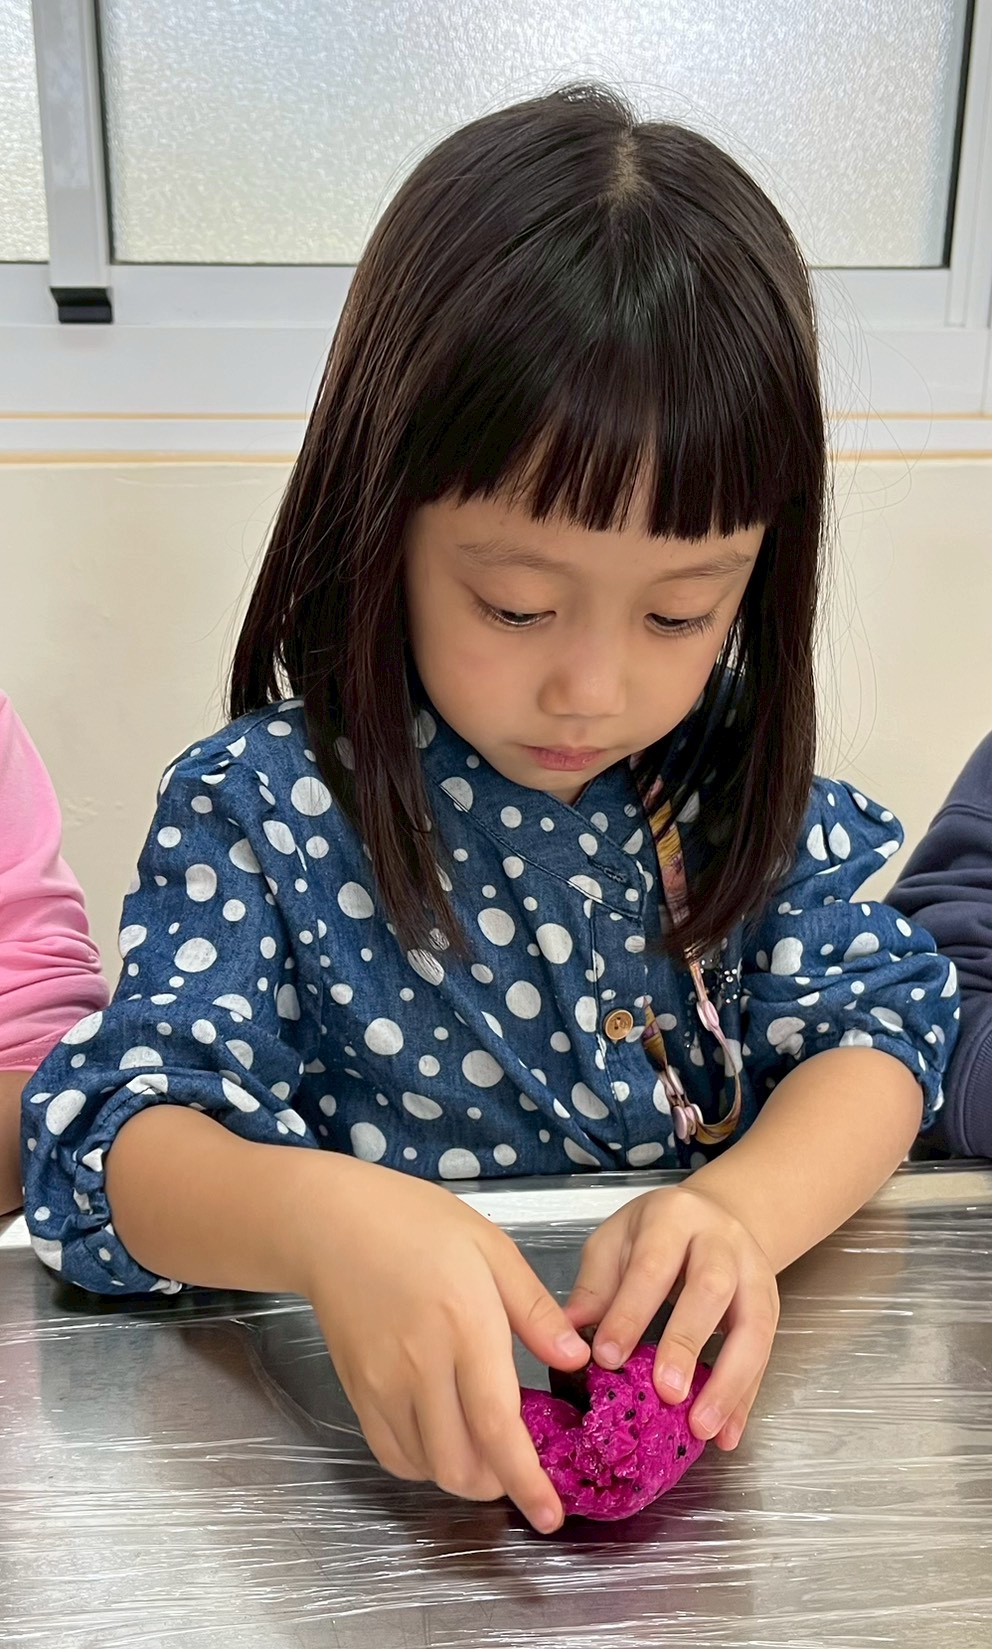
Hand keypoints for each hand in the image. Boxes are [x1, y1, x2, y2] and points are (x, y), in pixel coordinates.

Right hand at [302, 1157, 589, 1530]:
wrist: (332, 1224)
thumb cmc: (417, 1223)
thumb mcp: (492, 1248)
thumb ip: (535, 1309)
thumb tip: (576, 1360)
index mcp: (465, 1326)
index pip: (497, 1427)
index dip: (527, 1480)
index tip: (550, 1514)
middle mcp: (421, 1366)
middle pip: (460, 1464)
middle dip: (499, 1484)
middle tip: (523, 1467)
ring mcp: (382, 1384)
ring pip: (427, 1467)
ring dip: (463, 1475)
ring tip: (486, 1451)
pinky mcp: (357, 1392)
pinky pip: (393, 1453)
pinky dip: (424, 1463)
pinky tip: (444, 1437)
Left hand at [565, 1183, 779, 1450]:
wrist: (714, 1216)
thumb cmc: (654, 1234)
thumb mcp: (615, 1241)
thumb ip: (596, 1286)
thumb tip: (567, 1336)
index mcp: (674, 1217)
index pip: (652, 1265)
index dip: (630, 1312)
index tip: (606, 1359)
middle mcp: (721, 1241)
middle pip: (711, 1288)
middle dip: (688, 1343)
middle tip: (666, 1393)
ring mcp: (754, 1274)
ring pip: (753, 1326)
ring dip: (729, 1382)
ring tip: (702, 1428)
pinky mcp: (771, 1307)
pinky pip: (764, 1355)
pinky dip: (745, 1398)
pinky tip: (727, 1434)